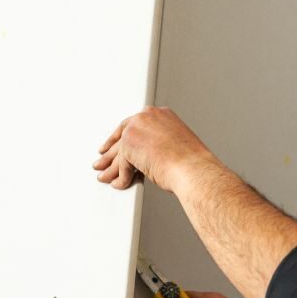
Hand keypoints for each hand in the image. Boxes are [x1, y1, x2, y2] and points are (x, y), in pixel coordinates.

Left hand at [93, 106, 211, 192]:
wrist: (193, 170)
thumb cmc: (192, 162)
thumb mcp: (176, 144)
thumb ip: (157, 144)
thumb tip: (144, 155)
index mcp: (161, 114)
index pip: (134, 124)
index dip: (122, 137)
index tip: (114, 144)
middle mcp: (147, 117)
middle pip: (123, 136)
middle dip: (111, 152)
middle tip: (103, 162)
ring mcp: (136, 129)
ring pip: (120, 151)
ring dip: (111, 167)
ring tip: (105, 176)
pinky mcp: (129, 146)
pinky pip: (122, 164)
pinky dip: (121, 177)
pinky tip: (119, 183)